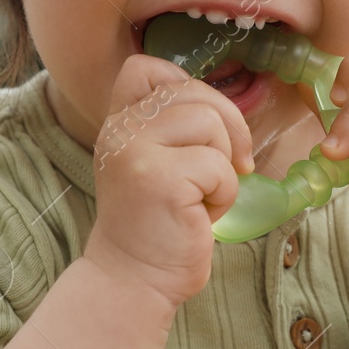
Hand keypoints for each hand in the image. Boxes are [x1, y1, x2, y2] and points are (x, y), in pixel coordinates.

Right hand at [85, 54, 253, 309]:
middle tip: (230, 167)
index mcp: (118, 122)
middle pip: (194, 93)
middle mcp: (120, 130)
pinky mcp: (161, 180)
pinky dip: (224, 193)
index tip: (201, 130)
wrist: (133, 281)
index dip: (186, 87)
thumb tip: (227, 107)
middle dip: (227, 128)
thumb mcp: (152, 163)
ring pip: (210, 122)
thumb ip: (171, 128)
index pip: (145, 68)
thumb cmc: (156, 225)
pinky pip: (218, 165)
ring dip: (224, 163)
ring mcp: (136, 152)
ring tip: (204, 195)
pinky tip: (202, 215)